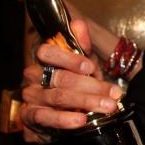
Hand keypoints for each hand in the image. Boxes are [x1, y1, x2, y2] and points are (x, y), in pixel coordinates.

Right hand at [20, 19, 121, 141]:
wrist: (64, 110)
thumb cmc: (75, 81)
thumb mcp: (83, 61)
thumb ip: (81, 44)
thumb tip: (78, 24)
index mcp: (45, 59)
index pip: (47, 52)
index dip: (68, 59)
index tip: (90, 67)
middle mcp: (34, 76)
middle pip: (60, 78)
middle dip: (91, 86)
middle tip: (114, 93)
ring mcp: (31, 96)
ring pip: (57, 97)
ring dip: (86, 102)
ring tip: (107, 106)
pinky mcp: (30, 116)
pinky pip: (45, 116)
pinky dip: (64, 119)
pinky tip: (81, 120)